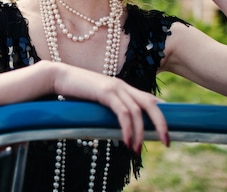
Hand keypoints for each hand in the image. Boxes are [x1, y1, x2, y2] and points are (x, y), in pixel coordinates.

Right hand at [54, 63, 168, 150]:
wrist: (58, 76)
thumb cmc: (75, 90)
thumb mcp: (96, 99)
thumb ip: (109, 107)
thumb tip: (116, 124)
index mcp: (122, 87)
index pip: (149, 99)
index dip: (161, 113)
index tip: (168, 129)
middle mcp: (123, 86)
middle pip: (151, 104)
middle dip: (162, 124)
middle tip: (167, 142)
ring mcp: (115, 87)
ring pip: (138, 112)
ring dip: (139, 133)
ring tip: (137, 150)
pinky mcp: (105, 92)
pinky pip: (123, 112)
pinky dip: (128, 128)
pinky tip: (127, 141)